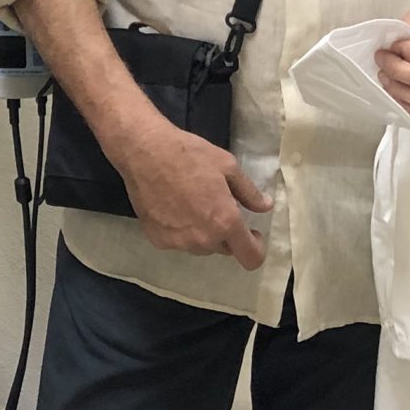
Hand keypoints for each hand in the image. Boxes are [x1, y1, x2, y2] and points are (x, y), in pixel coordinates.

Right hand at [111, 119, 270, 267]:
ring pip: (200, 245)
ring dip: (202, 232)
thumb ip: (249, 192)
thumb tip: (264, 207)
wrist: (144, 151)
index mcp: (225, 222)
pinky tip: (172, 207)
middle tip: (216, 206)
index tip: (251, 232)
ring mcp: (178, 242)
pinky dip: (180, 230)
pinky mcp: (157, 239)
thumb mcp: (227, 166)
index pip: (250, 258)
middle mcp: (203, 240)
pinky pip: (177, 241)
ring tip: (192, 203)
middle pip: (224, 249)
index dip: (256, 248)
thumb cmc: (189, 154)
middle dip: (226, 232)